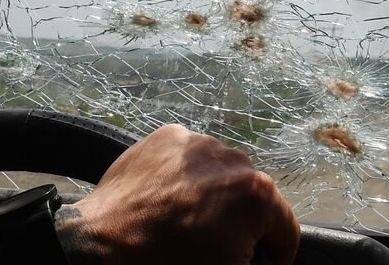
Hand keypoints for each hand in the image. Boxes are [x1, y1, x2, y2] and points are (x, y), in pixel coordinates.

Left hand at [56, 124, 300, 264]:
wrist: (102, 246)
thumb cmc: (168, 264)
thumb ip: (258, 261)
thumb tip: (265, 258)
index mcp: (258, 195)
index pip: (287, 228)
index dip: (277, 254)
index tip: (264, 262)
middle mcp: (234, 158)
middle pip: (254, 197)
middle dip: (241, 222)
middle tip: (214, 245)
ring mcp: (199, 143)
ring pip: (221, 174)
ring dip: (213, 195)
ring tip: (186, 221)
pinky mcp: (168, 136)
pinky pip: (190, 158)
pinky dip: (185, 176)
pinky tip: (167, 200)